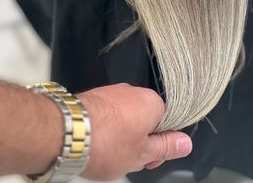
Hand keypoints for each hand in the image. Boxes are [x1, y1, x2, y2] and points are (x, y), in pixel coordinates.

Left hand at [78, 83, 192, 179]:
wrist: (68, 132)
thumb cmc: (105, 142)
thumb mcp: (143, 154)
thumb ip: (166, 147)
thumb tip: (184, 143)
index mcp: (152, 102)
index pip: (167, 123)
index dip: (160, 146)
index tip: (150, 159)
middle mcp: (133, 92)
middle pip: (146, 120)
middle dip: (139, 142)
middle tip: (129, 160)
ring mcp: (113, 93)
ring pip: (126, 119)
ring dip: (122, 136)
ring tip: (109, 154)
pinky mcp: (95, 97)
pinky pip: (109, 115)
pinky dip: (106, 129)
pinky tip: (98, 145)